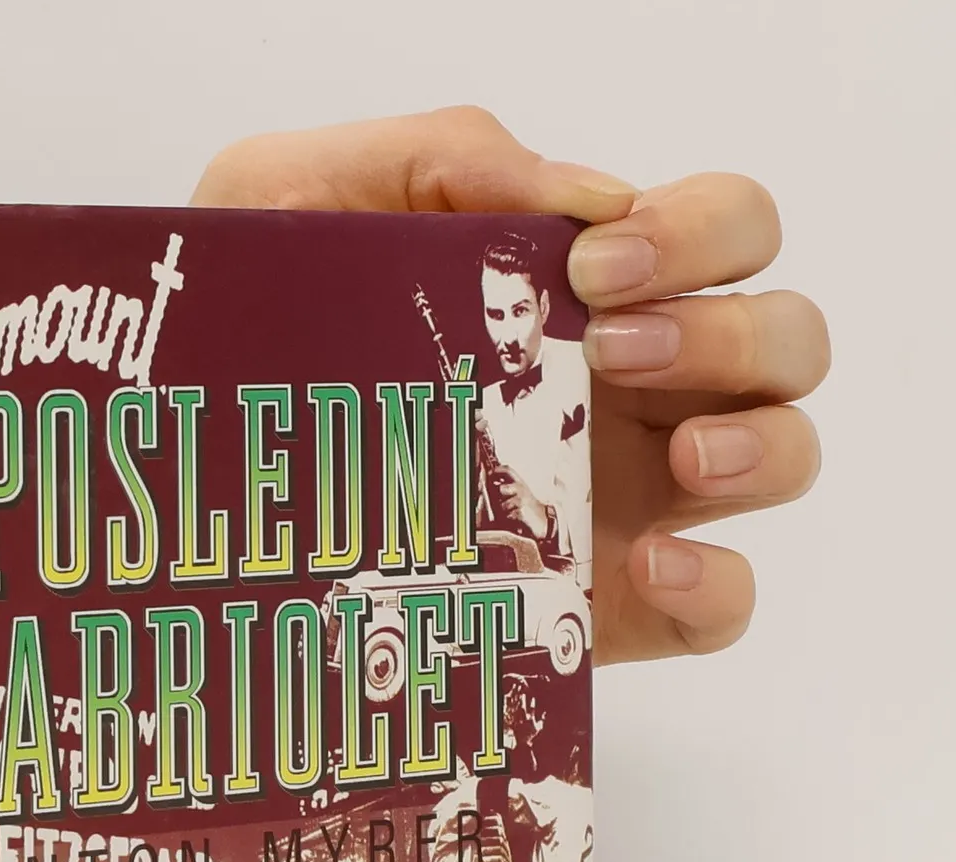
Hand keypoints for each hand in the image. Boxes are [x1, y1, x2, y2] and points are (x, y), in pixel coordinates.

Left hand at [193, 108, 827, 662]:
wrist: (171, 470)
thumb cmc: (247, 322)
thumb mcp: (301, 197)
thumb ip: (440, 158)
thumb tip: (588, 196)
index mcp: (588, 289)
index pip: (725, 230)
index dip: (703, 232)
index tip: (595, 266)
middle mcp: (631, 388)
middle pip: (784, 338)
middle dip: (730, 333)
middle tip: (608, 352)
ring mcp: (627, 499)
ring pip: (783, 456)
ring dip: (762, 444)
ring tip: (681, 456)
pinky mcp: (604, 609)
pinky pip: (723, 605)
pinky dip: (721, 583)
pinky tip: (648, 563)